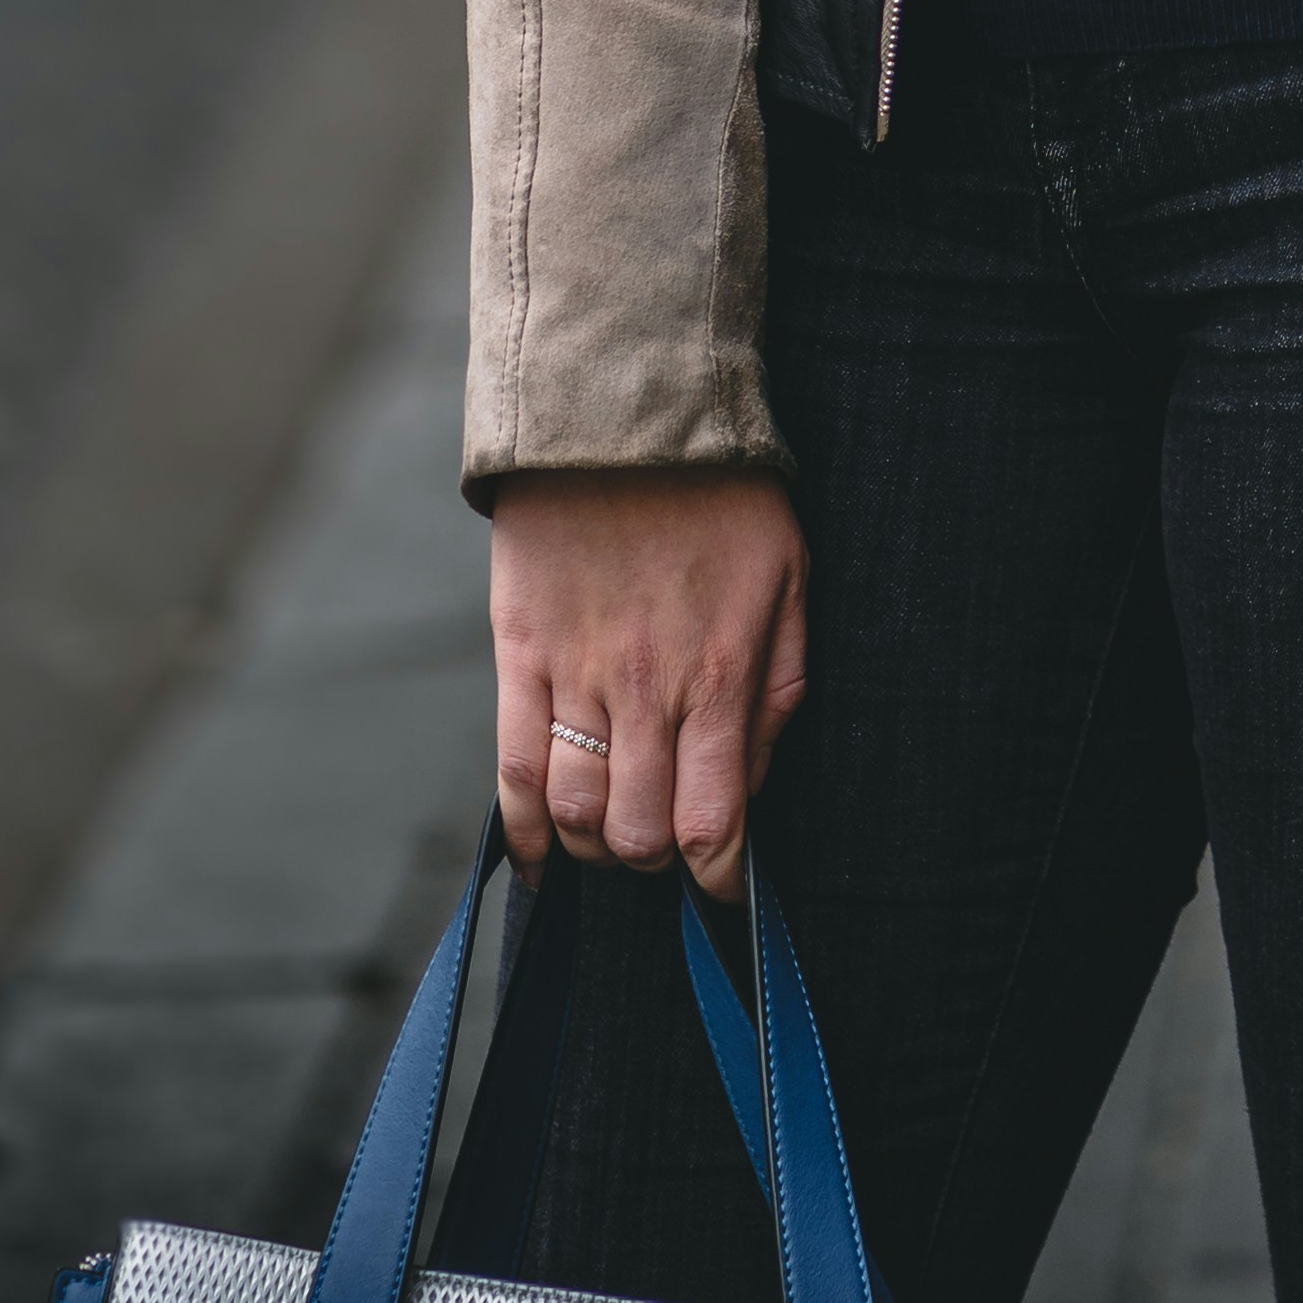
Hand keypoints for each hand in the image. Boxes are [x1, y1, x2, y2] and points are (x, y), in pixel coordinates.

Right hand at [490, 465, 809, 898]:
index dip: (717, 877)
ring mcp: (576, 675)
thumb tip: (753, 783)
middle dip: (654, 860)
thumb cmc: (722, 496)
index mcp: (718, 675)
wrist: (624, 413)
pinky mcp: (520, 655)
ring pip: (574, 813)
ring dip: (594, 848)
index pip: (713, 823)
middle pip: (638, 834)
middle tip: (662, 843)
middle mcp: (645, 689)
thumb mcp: (789, 579)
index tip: (721, 888)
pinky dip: (523, 832)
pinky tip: (540, 860)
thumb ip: (778, 688)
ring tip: (609, 837)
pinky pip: (513, 769)